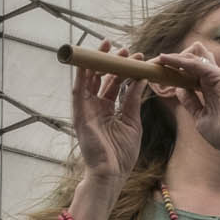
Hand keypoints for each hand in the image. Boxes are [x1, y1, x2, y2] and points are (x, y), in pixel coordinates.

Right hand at [71, 41, 146, 182]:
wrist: (112, 173)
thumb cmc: (122, 153)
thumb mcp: (132, 122)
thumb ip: (133, 100)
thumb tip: (141, 78)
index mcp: (108, 110)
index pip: (115, 85)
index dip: (124, 70)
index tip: (136, 57)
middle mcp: (96, 107)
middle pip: (102, 79)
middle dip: (111, 61)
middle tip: (122, 48)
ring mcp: (86, 110)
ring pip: (90, 80)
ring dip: (96, 63)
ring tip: (107, 46)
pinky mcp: (79, 115)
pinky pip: (78, 92)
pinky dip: (81, 76)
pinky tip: (86, 62)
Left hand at [154, 43, 219, 181]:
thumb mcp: (200, 117)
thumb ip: (191, 102)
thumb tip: (179, 90)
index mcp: (210, 92)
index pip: (190, 77)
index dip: (174, 74)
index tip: (157, 73)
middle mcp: (214, 82)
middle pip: (190, 67)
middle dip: (172, 64)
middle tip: (154, 62)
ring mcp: (218, 79)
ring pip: (192, 63)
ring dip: (174, 60)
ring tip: (158, 57)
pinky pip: (197, 65)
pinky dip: (182, 62)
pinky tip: (169, 60)